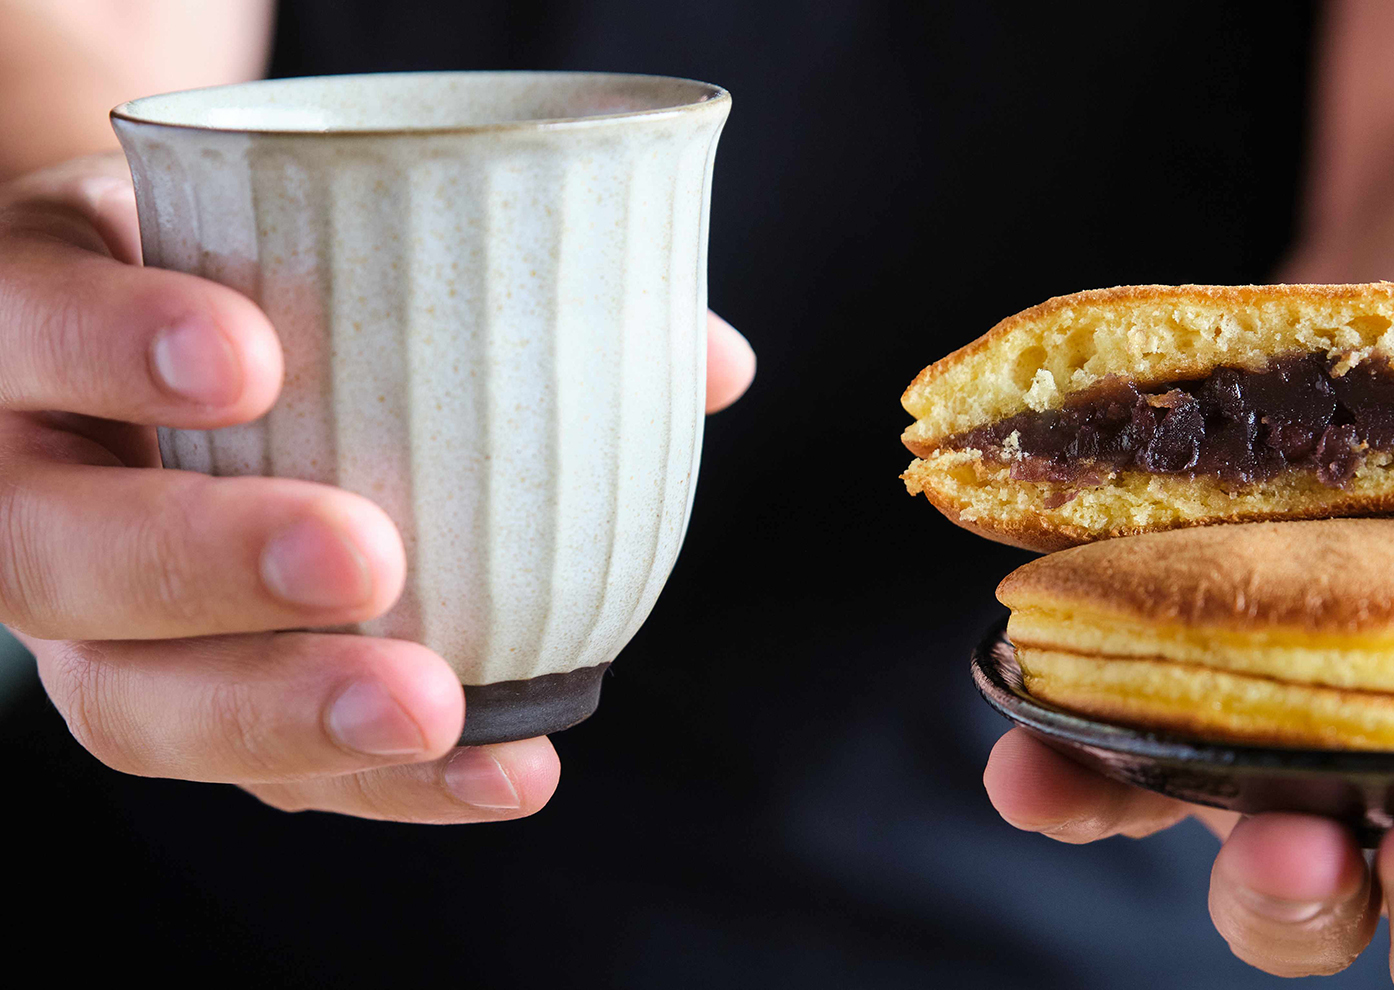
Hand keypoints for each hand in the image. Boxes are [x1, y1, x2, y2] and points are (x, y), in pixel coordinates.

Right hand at [0, 153, 754, 821]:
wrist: (160, 333)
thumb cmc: (256, 268)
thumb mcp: (322, 222)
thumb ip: (487, 272)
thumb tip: (714, 362)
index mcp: (41, 322)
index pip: (29, 324)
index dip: (112, 345)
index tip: (251, 354)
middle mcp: (28, 476)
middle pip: (48, 551)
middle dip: (201, 564)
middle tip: (365, 557)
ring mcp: (79, 611)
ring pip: (120, 698)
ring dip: (282, 715)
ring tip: (436, 711)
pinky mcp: (162, 700)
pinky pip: (240, 768)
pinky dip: (372, 786)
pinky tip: (504, 771)